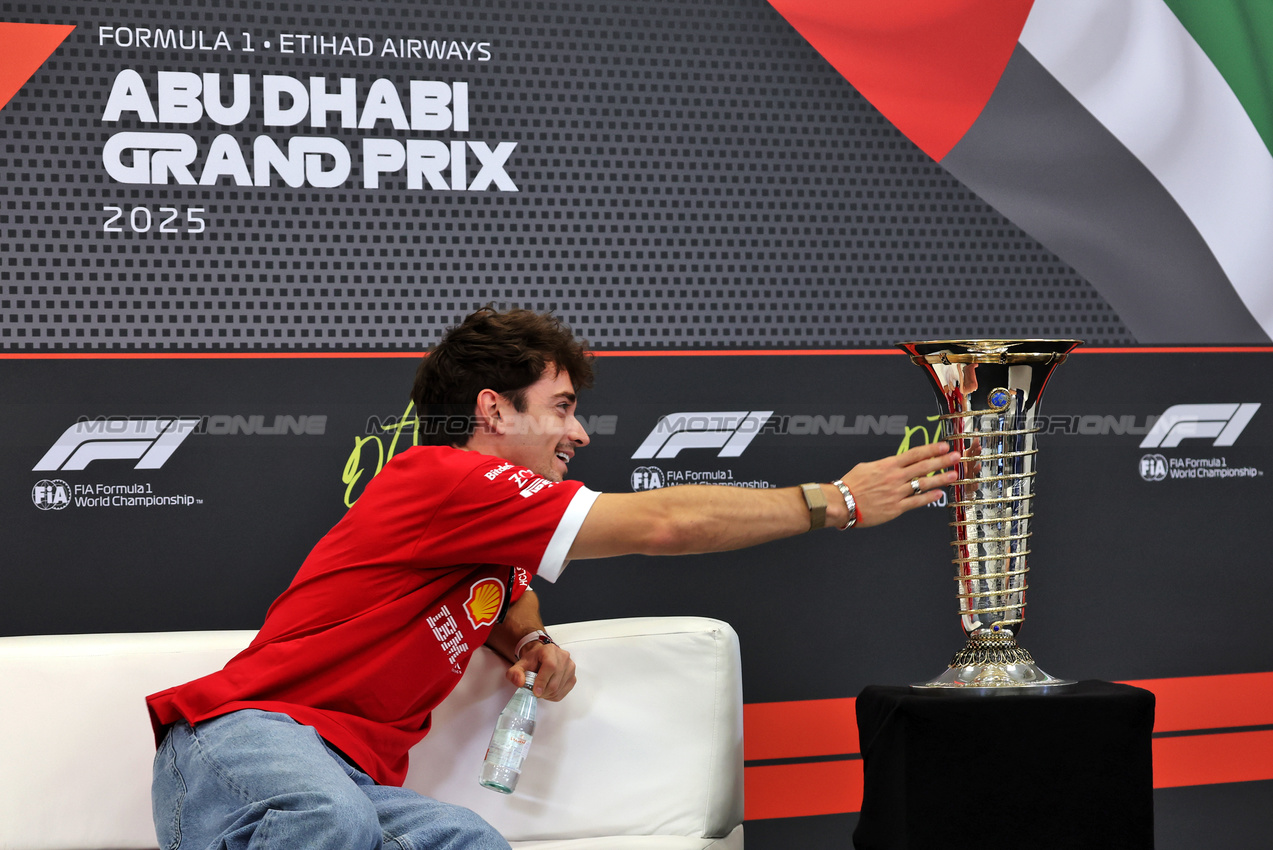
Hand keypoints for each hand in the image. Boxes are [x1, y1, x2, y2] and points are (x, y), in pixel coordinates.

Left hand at [506, 640, 575, 700]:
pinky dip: (553, 695)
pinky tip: (547, 690)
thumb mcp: (520, 664)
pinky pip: (563, 692)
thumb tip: (519, 682)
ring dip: (547, 694)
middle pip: (555, 681)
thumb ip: (515, 672)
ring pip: (559, 688)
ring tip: (540, 689)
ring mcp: (570, 668)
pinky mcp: (573, 677)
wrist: (542, 657)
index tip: (535, 692)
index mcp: (550, 650)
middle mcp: (563, 657)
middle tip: (534, 692)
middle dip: (542, 691)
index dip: (542, 681)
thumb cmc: (533, 660)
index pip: (550, 667)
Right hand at [841, 442, 960, 527]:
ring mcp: (896, 493)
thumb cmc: (851, 484)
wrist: (842, 502)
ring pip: (923, 484)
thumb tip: (895, 464)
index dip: (931, 449)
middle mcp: (895, 477)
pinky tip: (939, 494)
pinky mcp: (896, 508)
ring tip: (953, 475)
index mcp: (888, 465)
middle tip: (956, 456)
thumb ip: (884, 466)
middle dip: (942, 461)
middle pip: (923, 466)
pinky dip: (928, 498)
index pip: (914, 454)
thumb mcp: (866, 467)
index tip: (944, 446)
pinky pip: (916, 502)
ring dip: (940, 479)